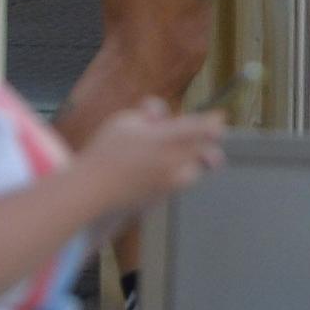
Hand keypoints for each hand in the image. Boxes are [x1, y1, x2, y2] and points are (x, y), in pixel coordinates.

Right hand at [79, 99, 225, 212]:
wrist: (90, 191)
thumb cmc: (104, 152)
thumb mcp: (124, 121)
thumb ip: (149, 112)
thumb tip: (164, 113)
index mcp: (164, 140)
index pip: (202, 130)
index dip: (214, 123)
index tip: (219, 117)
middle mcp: (172, 162)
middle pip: (209, 153)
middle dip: (211, 143)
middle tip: (209, 134)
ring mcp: (169, 183)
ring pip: (198, 170)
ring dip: (196, 160)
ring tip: (181, 153)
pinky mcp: (164, 198)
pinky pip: (181, 183)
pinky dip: (180, 174)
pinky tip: (164, 168)